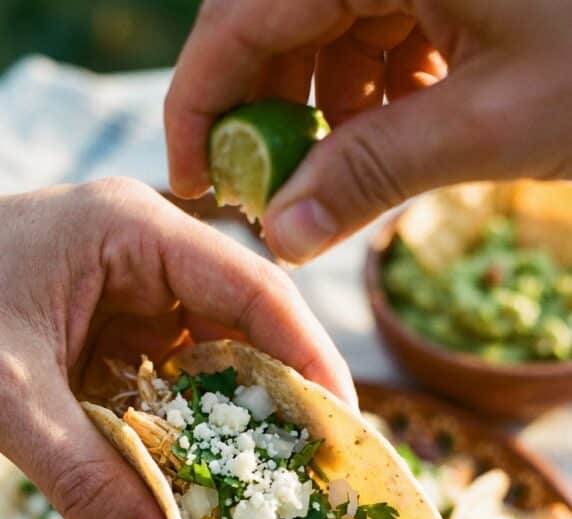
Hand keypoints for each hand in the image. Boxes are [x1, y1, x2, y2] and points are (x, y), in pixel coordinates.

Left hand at [0, 178, 355, 518]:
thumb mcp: (8, 394)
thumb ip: (83, 477)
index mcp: (131, 229)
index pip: (251, 285)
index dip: (309, 354)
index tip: (344, 425)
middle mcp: (146, 252)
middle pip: (246, 324)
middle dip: (283, 399)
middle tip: (320, 472)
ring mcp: (131, 292)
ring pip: (214, 358)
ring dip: (238, 423)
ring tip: (276, 488)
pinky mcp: (113, 331)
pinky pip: (173, 381)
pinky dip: (191, 432)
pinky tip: (207, 480)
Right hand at [165, 0, 571, 261]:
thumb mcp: (493, 123)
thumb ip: (374, 176)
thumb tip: (283, 239)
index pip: (244, 14)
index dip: (203, 103)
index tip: (192, 182)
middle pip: (277, 15)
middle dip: (269, 112)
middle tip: (274, 198)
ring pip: (327, 22)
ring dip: (327, 106)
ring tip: (352, 174)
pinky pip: (381, 19)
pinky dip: (378, 84)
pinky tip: (404, 128)